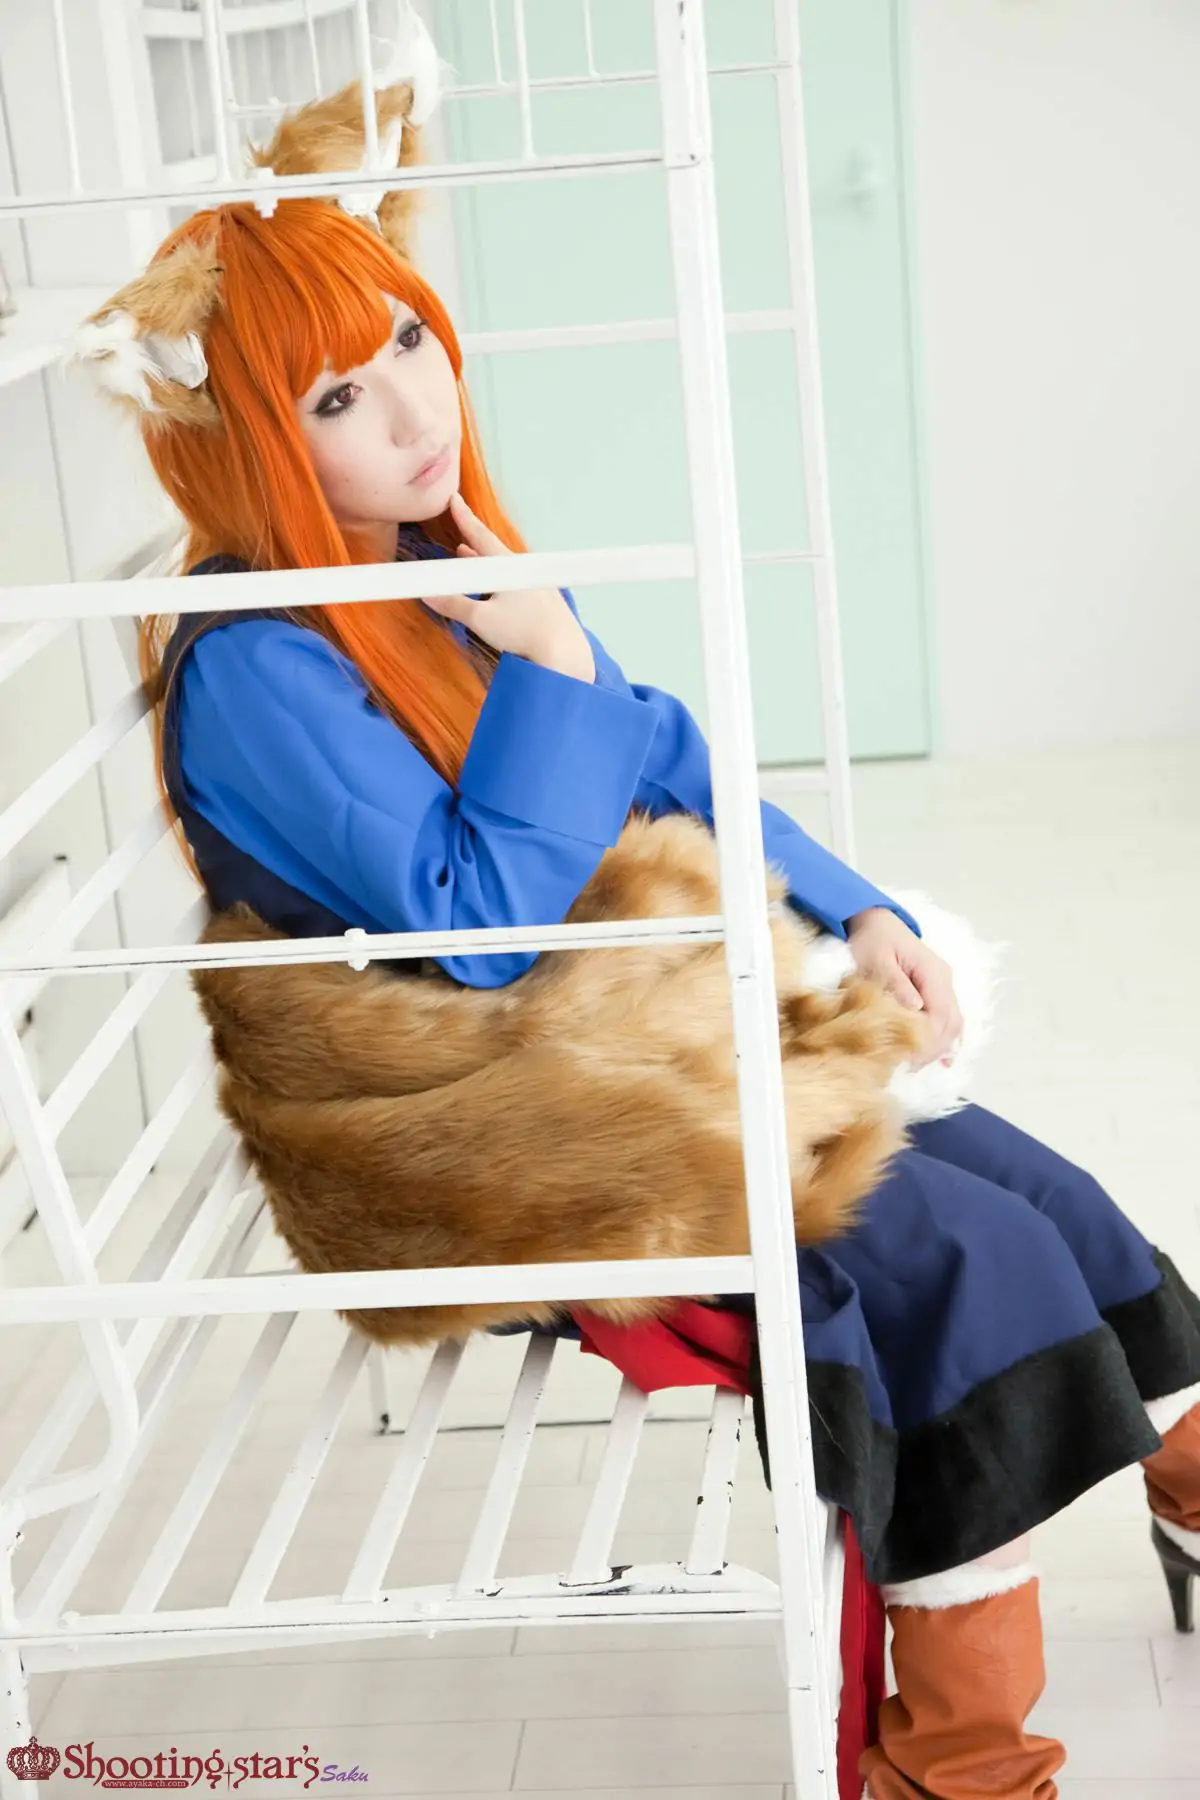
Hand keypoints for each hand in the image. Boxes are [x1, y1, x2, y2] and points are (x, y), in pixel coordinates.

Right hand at [421, 493, 594, 682]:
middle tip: (457, 530)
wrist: (562, 654)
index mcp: (508, 567)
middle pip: (492, 551)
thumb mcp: (481, 619)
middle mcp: (524, 571)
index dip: (464, 517)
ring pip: (502, 569)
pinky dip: (497, 581)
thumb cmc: (523, 633)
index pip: (480, 535)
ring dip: (483, 564)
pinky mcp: (543, 603)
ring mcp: (536, 586)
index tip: (454, 499)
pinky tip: (494, 590)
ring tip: (466, 555)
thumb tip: (427, 594)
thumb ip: (453, 605)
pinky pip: (514, 585)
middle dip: (472, 542)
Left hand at [846, 906, 963, 1070]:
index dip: (929, 1042)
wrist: (873, 920)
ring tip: (915, 1065)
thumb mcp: (876, 959)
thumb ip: (896, 984)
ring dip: (938, 1046)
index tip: (909, 1060)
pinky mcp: (934, 990)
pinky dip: (942, 1038)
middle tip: (909, 1068)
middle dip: (934, 1049)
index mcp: (933, 972)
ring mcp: (942, 985)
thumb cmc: (871, 939)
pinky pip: (946, 1018)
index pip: (941, 1015)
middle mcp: (944, 980)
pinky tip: (936, 1058)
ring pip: (952, 1023)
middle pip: (951, 1023)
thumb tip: (915, 1009)